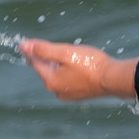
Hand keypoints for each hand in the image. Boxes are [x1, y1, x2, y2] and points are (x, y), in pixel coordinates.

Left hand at [19, 38, 137, 102]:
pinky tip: (80, 66)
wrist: (115, 79)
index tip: (27, 42)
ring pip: (58, 76)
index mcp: (51, 80)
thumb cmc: (91, 64)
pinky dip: (70, 73)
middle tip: (54, 47)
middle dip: (48, 58)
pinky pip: (69, 81)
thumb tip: (23, 45)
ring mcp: (69, 95)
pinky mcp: (80, 95)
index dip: (31, 50)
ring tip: (71, 56)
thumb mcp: (65, 52)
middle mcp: (57, 91)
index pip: (35, 62)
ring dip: (60, 65)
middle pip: (47, 69)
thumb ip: (43, 49)